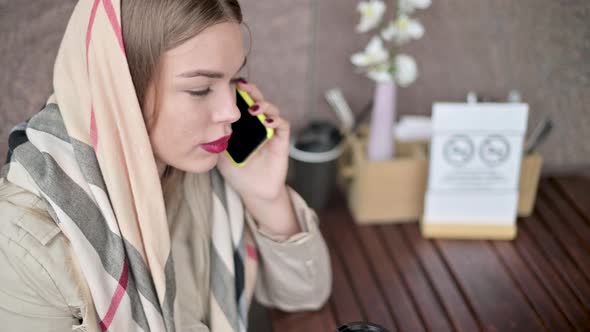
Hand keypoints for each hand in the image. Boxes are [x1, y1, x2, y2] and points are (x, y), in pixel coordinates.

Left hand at [217, 80, 289, 201]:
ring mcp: (270, 131)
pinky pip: (283, 125)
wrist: (253, 191)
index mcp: (243, 124)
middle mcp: (258, 124)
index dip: (237, 92)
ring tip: (253, 108)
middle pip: (257, 100)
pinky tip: (267, 122)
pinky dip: (276, 120)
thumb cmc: (237, 171)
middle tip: (242, 85)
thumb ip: (215, 136)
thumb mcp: (220, 152)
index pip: (242, 102)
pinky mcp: (281, 141)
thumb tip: (207, 119)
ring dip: (264, 105)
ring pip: (272, 109)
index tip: (228, 84)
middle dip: (251, 91)